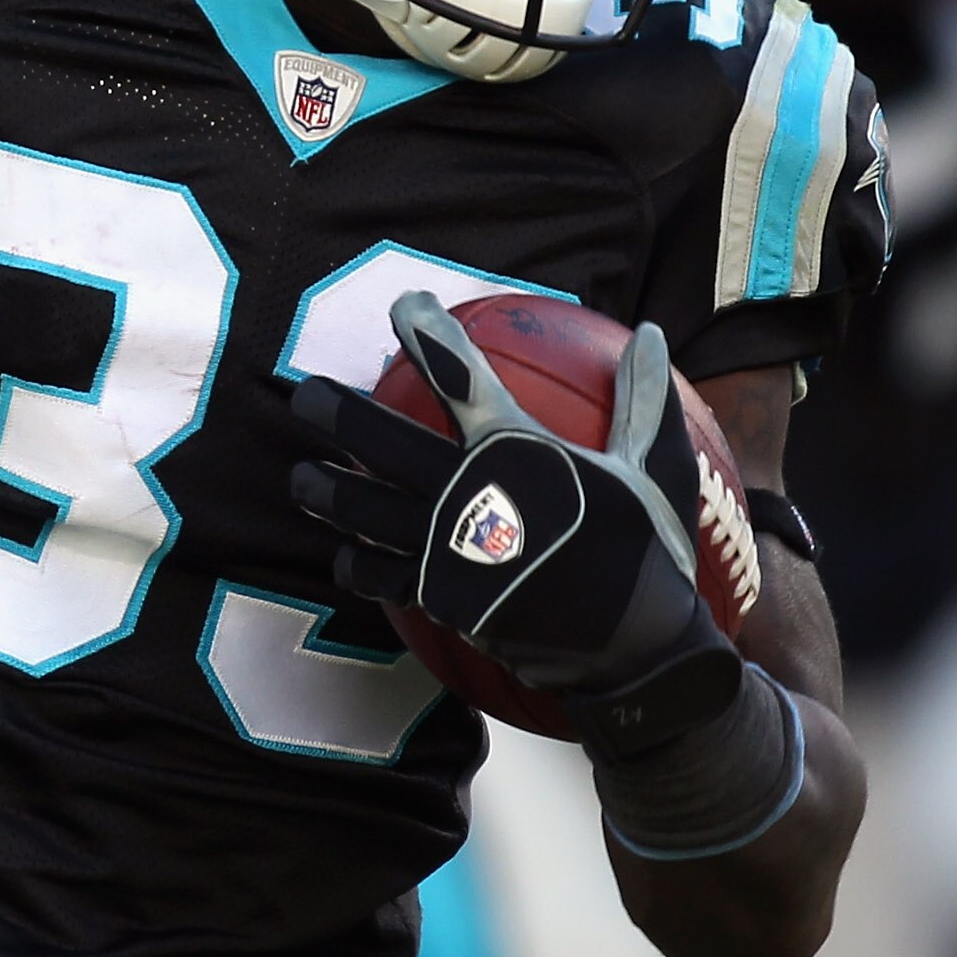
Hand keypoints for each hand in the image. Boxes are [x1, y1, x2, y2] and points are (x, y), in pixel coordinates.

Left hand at [290, 294, 738, 755]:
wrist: (633, 650)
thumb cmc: (648, 551)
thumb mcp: (655, 468)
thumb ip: (644, 399)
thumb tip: (655, 333)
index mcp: (516, 450)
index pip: (457, 372)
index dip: (425, 331)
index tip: (408, 307)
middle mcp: (467, 493)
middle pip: (377, 439)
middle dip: (332, 410)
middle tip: (303, 393)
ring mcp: (446, 550)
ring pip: (362, 509)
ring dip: (323, 489)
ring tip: (301, 478)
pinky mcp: (440, 598)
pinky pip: (380, 576)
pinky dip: (357, 563)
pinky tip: (345, 556)